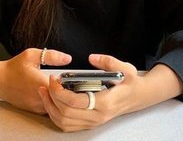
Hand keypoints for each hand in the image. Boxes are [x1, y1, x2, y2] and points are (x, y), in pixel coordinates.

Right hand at [0, 48, 70, 113]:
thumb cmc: (14, 67)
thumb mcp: (32, 55)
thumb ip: (51, 56)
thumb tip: (68, 58)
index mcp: (40, 83)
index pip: (63, 89)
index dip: (71, 85)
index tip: (74, 78)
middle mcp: (39, 98)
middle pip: (62, 100)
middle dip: (69, 93)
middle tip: (75, 84)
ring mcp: (36, 106)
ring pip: (56, 107)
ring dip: (62, 99)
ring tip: (65, 89)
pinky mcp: (33, 111)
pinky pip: (49, 110)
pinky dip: (55, 103)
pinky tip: (56, 94)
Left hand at [38, 54, 182, 131]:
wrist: (139, 96)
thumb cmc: (131, 82)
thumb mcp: (126, 68)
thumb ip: (109, 61)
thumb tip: (92, 58)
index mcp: (105, 103)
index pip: (76, 102)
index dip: (61, 92)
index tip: (54, 80)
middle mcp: (98, 116)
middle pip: (66, 113)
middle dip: (52, 98)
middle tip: (47, 83)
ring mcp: (94, 122)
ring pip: (65, 122)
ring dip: (51, 108)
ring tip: (44, 93)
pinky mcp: (90, 123)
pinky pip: (69, 126)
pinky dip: (57, 116)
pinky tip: (52, 104)